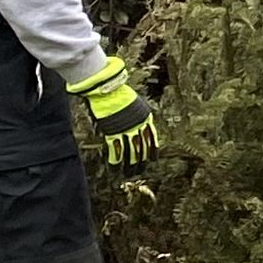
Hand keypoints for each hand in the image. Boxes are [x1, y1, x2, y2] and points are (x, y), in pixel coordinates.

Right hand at [76, 54, 160, 169]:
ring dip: (130, 162)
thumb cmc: (120, 93)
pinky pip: (115, 148)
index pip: (152, 137)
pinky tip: (116, 166)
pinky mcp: (112, 131)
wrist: (109, 89)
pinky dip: (115, 158)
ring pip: (130, 150)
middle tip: (141, 170)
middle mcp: (137, 126)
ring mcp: (125, 130)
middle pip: (141, 146)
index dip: (153, 149)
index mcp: (145, 118)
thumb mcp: (136, 104)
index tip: (154, 159)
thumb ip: (138, 115)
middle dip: (141, 159)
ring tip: (130, 172)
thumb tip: (139, 122)